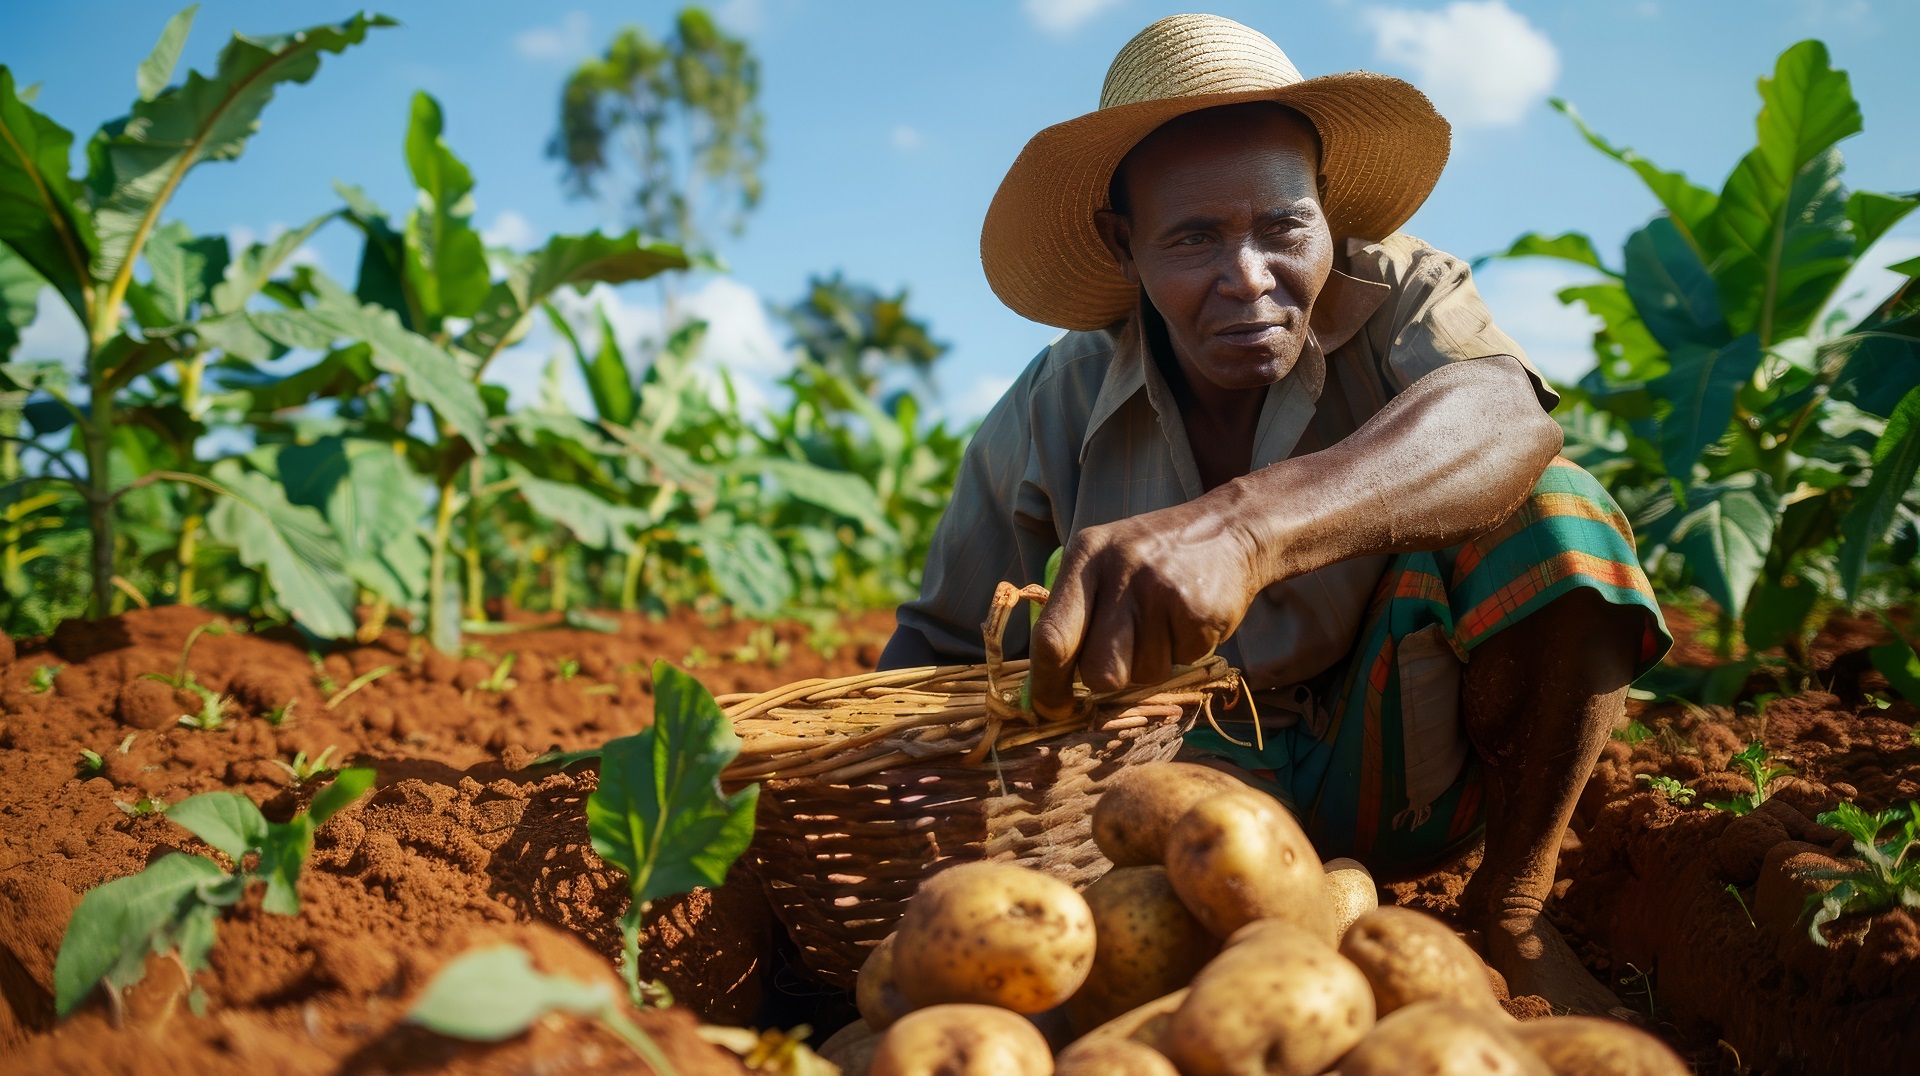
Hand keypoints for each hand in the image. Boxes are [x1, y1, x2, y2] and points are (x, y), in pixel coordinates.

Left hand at [1029, 493, 1264, 716]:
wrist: (1228, 529)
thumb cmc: (1152, 556)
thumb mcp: (1104, 560)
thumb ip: (1073, 611)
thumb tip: (1046, 686)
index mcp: (1086, 556)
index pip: (1053, 636)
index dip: (1047, 683)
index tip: (1050, 708)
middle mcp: (1121, 571)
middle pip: (1097, 671)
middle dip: (1107, 678)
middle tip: (1122, 655)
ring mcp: (1162, 592)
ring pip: (1143, 673)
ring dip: (1153, 659)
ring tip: (1163, 619)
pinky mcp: (1199, 612)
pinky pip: (1182, 661)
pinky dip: (1185, 649)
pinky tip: (1188, 617)